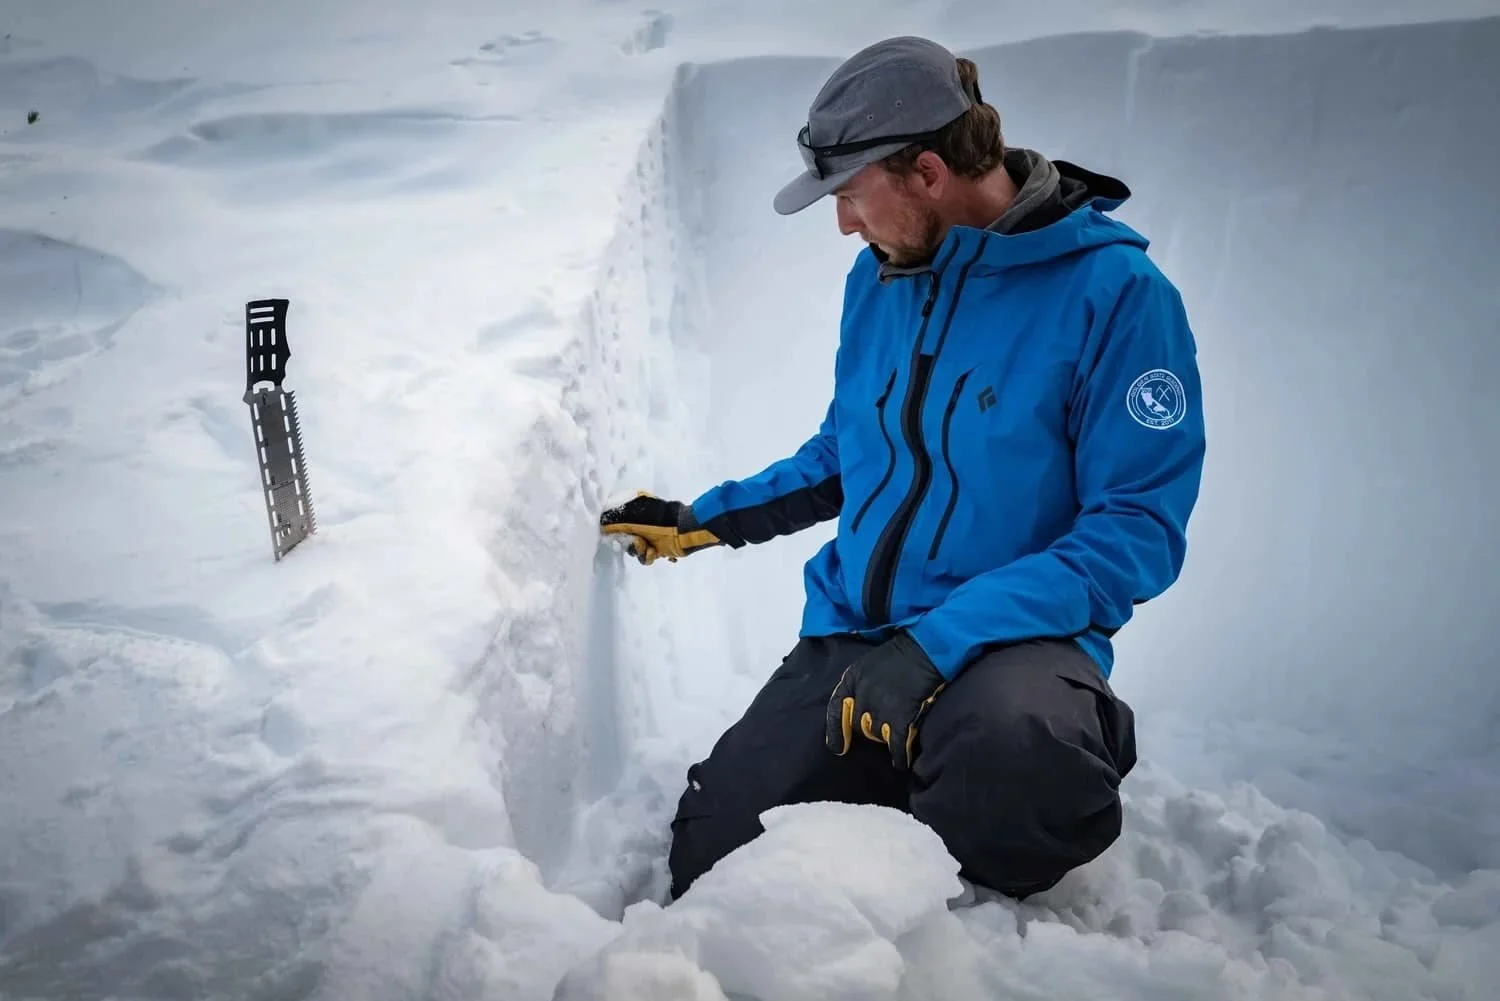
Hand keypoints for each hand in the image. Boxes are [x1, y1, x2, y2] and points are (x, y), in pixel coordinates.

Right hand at [599, 491, 721, 564]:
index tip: (615, 535)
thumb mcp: (631, 516)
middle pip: (623, 538)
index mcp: (634, 508)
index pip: (615, 521)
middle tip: (637, 541)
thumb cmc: (657, 519)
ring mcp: (648, 536)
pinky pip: (644, 557)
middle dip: (628, 542)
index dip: (613, 530)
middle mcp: (639, 522)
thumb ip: (613, 520)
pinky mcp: (656, 549)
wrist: (682, 531)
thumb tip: (600, 525)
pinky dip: (648, 556)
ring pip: (632, 549)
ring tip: (648, 547)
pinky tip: (654, 552)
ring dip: (639, 550)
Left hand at [825, 632, 945, 770]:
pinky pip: (896, 745)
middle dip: (868, 728)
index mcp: (851, 680)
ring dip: (886, 736)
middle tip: (882, 725)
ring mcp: (881, 708)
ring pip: (877, 735)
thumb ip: (856, 687)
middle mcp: (862, 695)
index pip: (835, 711)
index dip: (835, 732)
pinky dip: (899, 756)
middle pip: (858, 726)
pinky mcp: (902, 718)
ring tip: (896, 732)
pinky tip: (902, 763)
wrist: (925, 649)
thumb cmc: (897, 657)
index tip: (837, 749)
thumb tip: (854, 712)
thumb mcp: (866, 665)